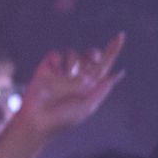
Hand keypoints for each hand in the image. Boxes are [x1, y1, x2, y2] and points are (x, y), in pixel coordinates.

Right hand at [11, 33, 125, 138]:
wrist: (37, 121)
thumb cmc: (63, 119)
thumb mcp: (88, 106)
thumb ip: (102, 89)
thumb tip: (119, 73)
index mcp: (90, 85)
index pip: (104, 65)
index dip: (112, 51)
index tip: (121, 35)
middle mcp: (77, 77)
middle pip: (90, 55)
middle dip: (93, 53)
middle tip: (93, 58)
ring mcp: (61, 72)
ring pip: (72, 53)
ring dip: (73, 62)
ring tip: (67, 75)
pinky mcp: (45, 69)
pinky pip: (55, 54)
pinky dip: (56, 59)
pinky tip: (54, 68)